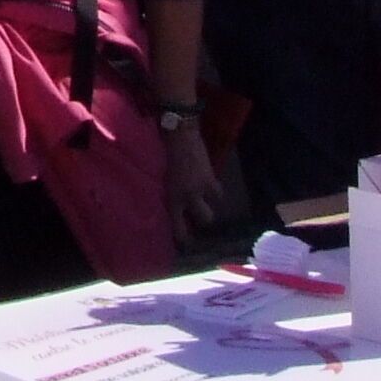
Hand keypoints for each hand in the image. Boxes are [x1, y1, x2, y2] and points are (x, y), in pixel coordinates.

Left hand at [163, 122, 223, 242]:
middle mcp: (188, 197)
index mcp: (172, 198)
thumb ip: (169, 194)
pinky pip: (218, 192)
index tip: (186, 244)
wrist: (179, 136)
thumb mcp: (162, 179)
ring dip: (211, 206)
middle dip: (204, 222)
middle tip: (201, 220)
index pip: (179, 227)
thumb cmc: (164, 155)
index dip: (184, 238)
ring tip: (207, 203)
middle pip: (204, 220)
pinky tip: (212, 189)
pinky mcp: (211, 178)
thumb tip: (172, 206)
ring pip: (214, 208)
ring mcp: (202, 188)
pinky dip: (216, 191)